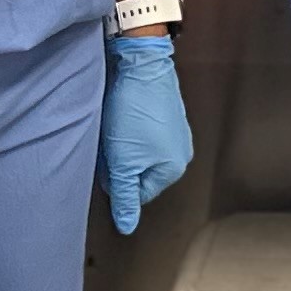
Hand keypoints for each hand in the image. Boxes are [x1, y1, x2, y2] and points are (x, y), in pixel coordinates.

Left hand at [101, 28, 192, 233]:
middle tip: (112, 143)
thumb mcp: (122, 161)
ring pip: (138, 151)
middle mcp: (180, 152)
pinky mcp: (165, 113)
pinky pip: (142, 132)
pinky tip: (121, 115)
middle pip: (139, 172)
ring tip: (116, 127)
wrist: (140, 64)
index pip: (138, 192)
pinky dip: (128, 127)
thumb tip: (127, 226)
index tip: (110, 160)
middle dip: (121, 161)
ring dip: (122, 144)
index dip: (117, 179)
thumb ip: (124, 196)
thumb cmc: (133, 111)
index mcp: (173, 169)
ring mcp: (175, 131)